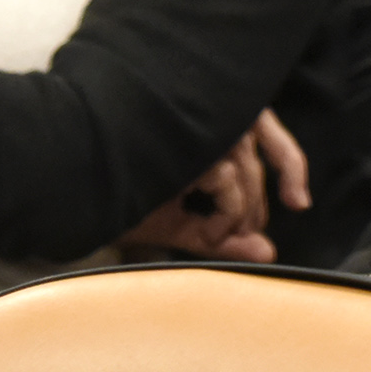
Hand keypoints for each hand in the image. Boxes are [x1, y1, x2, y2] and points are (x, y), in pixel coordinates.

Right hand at [122, 109, 311, 261]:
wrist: (73, 183)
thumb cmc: (118, 192)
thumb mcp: (174, 218)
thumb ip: (221, 233)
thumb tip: (268, 255)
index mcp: (210, 122)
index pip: (274, 137)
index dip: (291, 169)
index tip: (298, 202)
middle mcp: (213, 116)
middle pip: (258, 169)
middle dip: (252, 211)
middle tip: (225, 239)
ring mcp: (207, 125)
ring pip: (247, 179)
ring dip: (237, 218)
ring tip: (208, 237)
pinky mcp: (197, 139)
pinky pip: (230, 185)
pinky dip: (225, 216)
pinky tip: (204, 230)